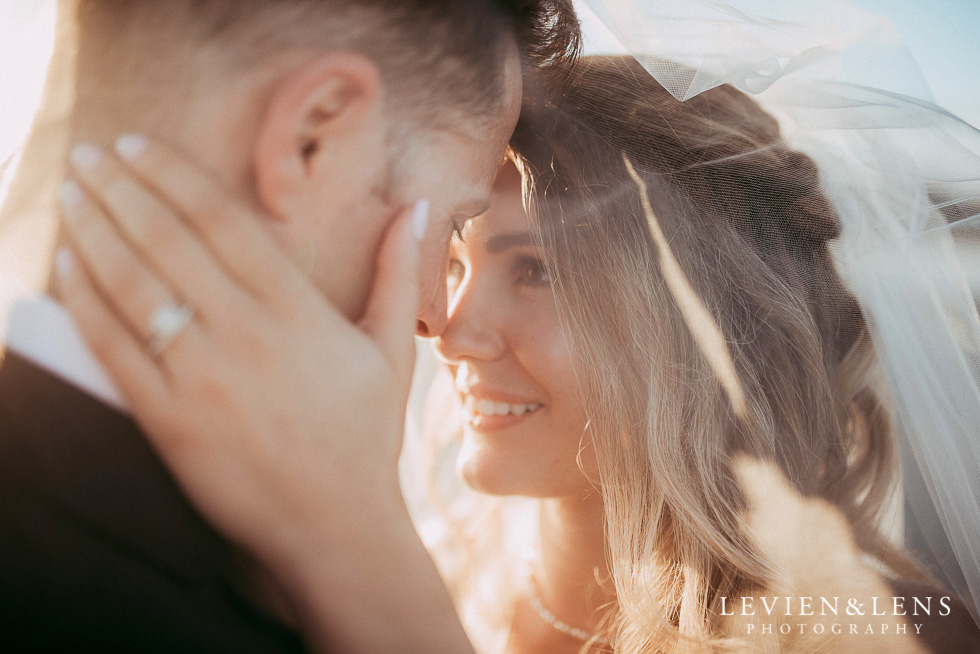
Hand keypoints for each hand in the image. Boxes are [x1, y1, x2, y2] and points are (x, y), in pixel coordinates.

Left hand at [54, 137, 471, 652]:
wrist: (335, 525)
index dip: (171, 175)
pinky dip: (84, 302)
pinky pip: (114, 349)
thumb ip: (397, 272)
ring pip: (134, 286)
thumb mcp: (393, 350)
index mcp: (298, 310)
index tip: (135, 146)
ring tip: (71, 193)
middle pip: (168, 240)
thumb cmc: (366, 436)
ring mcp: (204, 378)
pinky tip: (65, 266)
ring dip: (94, 231)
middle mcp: (247, 334)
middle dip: (119, 187)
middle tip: (87, 153)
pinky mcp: (169, 422)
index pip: (221, 221)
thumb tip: (415, 206)